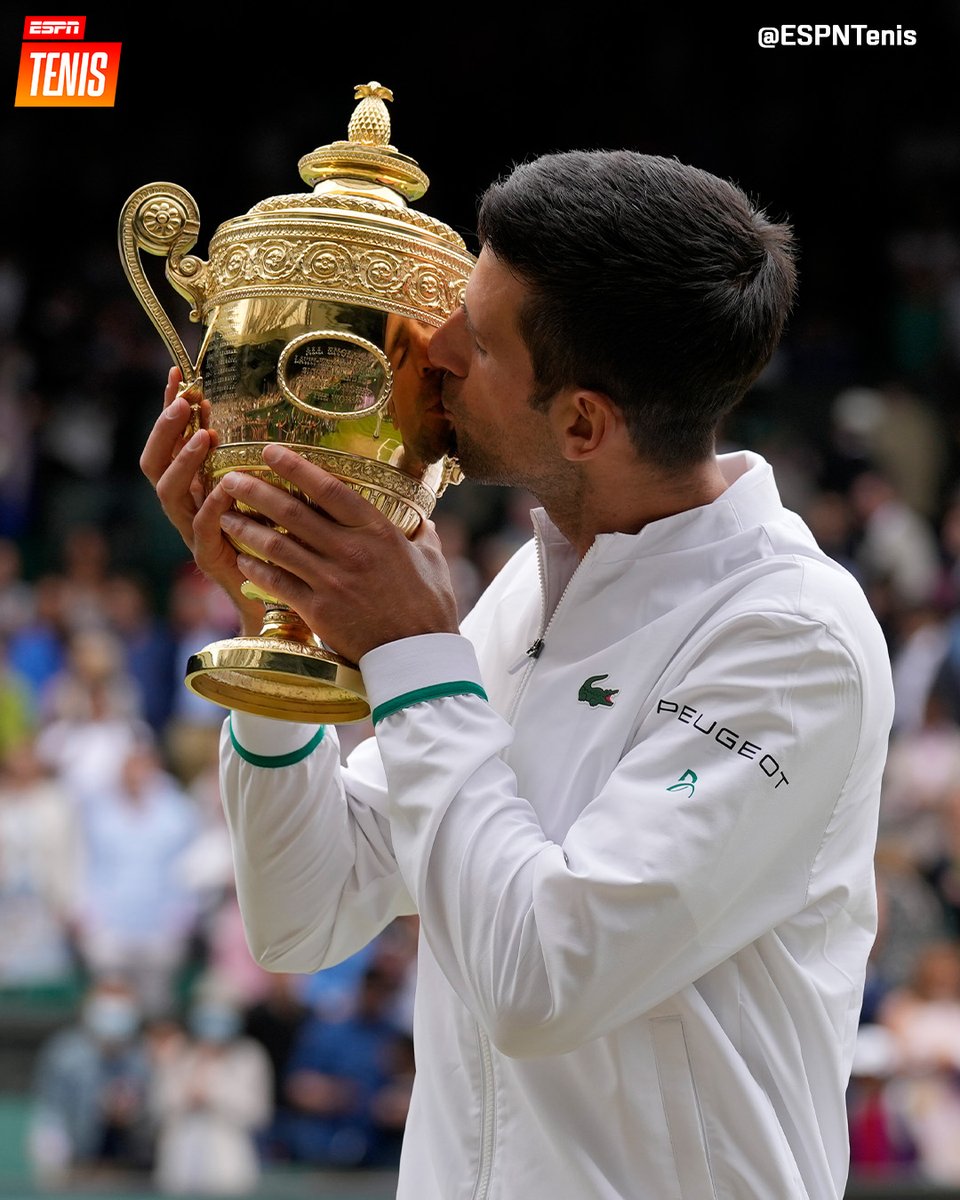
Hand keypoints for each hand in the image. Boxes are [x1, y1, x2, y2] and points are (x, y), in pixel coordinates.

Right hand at [139, 366, 262, 632]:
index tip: (177, 373)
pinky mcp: (210, 559)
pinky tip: (227, 484)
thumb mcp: (262, 491)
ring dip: (184, 461)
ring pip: (169, 494)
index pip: (169, 442)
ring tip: (204, 435)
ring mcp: (193, 534)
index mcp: (193, 488)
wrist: (275, 601)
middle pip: (154, 464)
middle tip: (184, 401)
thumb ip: (252, 458)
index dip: (168, 409)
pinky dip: (213, 504)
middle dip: (165, 430)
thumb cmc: (272, 542)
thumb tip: (259, 412)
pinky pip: (203, 528)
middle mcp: (185, 509)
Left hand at [206, 442, 459, 661]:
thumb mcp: (432, 561)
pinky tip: (240, 559)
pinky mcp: (317, 610)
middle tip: (230, 479)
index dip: (295, 466)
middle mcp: (350, 551)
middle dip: (255, 491)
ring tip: (225, 515)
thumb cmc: (429, 607)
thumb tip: (422, 522)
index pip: (329, 488)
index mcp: (378, 531)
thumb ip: (422, 536)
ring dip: (246, 528)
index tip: (269, 450)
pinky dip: (256, 569)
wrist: (417, 656)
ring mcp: (330, 581)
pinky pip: (277, 583)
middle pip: (292, 512)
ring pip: (277, 545)